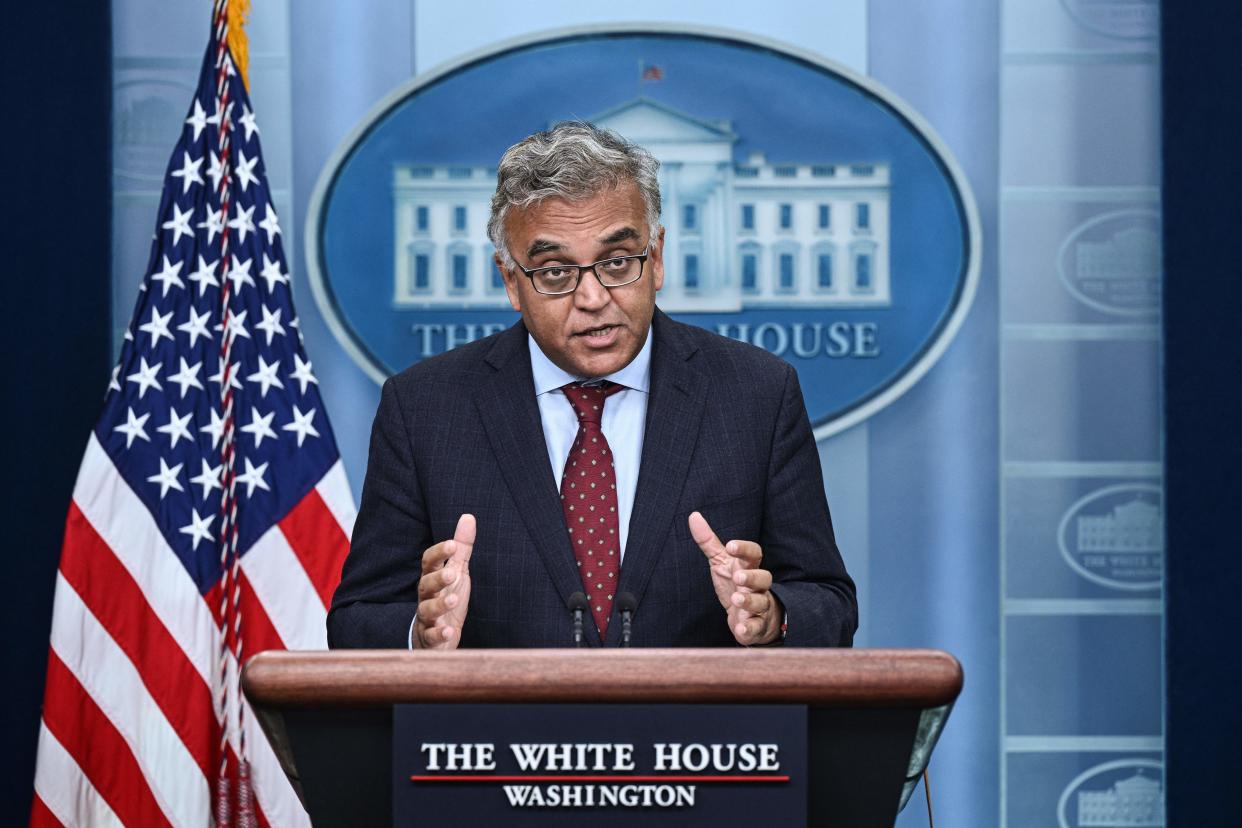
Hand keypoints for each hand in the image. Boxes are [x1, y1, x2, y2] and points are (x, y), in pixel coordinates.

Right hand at [413, 514, 474, 648]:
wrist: (438, 638)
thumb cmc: (448, 598)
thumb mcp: (457, 572)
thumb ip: (461, 548)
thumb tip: (468, 516)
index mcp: (432, 578)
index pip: (429, 562)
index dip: (439, 553)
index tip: (453, 544)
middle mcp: (426, 596)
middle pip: (425, 584)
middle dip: (438, 578)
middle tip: (452, 573)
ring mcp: (426, 618)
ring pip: (427, 610)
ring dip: (439, 605)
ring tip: (453, 600)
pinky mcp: (429, 638)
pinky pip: (431, 636)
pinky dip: (439, 633)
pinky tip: (450, 630)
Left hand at [689, 511, 782, 645]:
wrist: (754, 616)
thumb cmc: (736, 584)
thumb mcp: (722, 562)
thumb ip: (709, 542)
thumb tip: (693, 516)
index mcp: (749, 567)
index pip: (754, 554)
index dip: (744, 549)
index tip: (731, 546)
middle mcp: (758, 586)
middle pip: (764, 577)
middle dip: (752, 576)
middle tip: (738, 577)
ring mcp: (760, 606)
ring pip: (761, 602)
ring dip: (749, 601)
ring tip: (736, 599)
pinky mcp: (756, 626)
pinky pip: (756, 628)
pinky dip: (749, 629)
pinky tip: (740, 628)